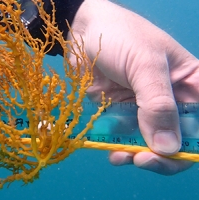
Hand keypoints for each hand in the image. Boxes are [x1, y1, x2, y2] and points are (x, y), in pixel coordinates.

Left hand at [69, 0, 198, 174]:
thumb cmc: (120, 37)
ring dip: (139, 155)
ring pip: (149, 143)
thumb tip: (168, 147)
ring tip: (123, 156)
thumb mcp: (145, 65)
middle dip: (164, 155)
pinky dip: (120, 148)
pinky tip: (114, 153)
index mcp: (188, 83)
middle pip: (177, 138)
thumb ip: (158, 104)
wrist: (83, 31)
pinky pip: (123, 137)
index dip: (193, 142)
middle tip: (144, 160)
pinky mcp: (118, 112)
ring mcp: (142, 108)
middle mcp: (168, 99)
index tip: (177, 154)